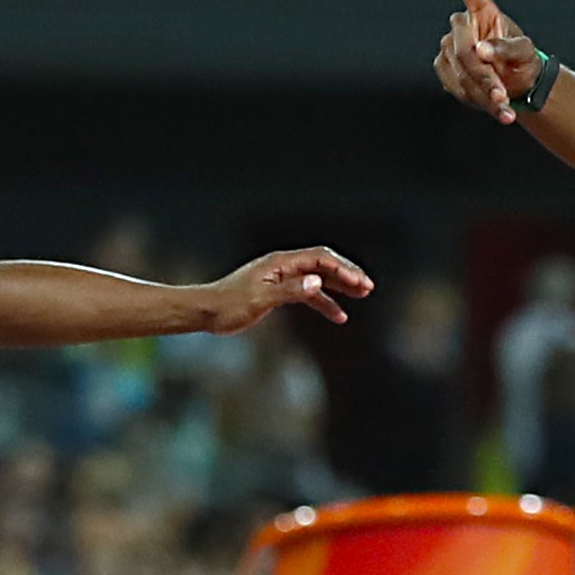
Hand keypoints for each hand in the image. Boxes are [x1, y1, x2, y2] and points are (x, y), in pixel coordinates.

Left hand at [204, 246, 372, 331]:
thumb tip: (317, 282)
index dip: (343, 269)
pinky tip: (337, 315)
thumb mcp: (260, 300)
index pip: (320, 259)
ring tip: (360, 296)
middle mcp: (283, 266)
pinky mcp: (278, 290)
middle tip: (368, 287)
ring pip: (318, 278)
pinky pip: (307, 293)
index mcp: (280, 263)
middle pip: (323, 264)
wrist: (206, 311)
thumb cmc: (229, 305)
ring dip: (339, 287)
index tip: (361, 283)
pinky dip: (323, 301)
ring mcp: (281, 277)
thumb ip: (290, 291)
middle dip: (347, 274)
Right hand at [430, 0, 545, 124]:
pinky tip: (490, 103)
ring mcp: (449, 47)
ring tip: (503, 105)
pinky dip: (474, 99)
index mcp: (483, 11)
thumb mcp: (525, 53)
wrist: (515, 87)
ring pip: (459, 72)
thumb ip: (507, 48)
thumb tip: (481, 50)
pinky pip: (454, 85)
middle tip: (502, 94)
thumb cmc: (524, 62)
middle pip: (463, 50)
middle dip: (484, 76)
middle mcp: (462, 25)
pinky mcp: (443, 68)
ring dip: (483, 92)